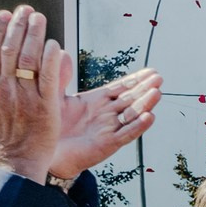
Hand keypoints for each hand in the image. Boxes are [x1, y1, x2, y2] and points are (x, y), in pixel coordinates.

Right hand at [0, 5, 59, 181]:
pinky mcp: (45, 107)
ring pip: (29, 58)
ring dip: (34, 35)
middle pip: (10, 49)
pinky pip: (48, 76)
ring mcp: (25, 98)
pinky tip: (54, 44)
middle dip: (18, 26)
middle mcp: (4, 90)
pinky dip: (51, 58)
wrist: (12, 168)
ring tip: (39, 19)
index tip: (4, 16)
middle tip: (25, 10)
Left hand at [49, 60, 161, 182]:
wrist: (46, 154)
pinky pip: (126, 134)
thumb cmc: (50, 127)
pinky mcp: (108, 144)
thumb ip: (59, 75)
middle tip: (158, 78)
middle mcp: (106, 114)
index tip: (150, 71)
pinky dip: (138, 126)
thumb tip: (62, 52)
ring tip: (156, 93)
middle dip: (145, 88)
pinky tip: (148, 116)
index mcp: (97, 102)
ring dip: (145, 104)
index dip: (136, 79)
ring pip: (132, 115)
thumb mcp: (54, 96)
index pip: (121, 88)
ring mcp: (109, 129)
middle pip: (131, 99)